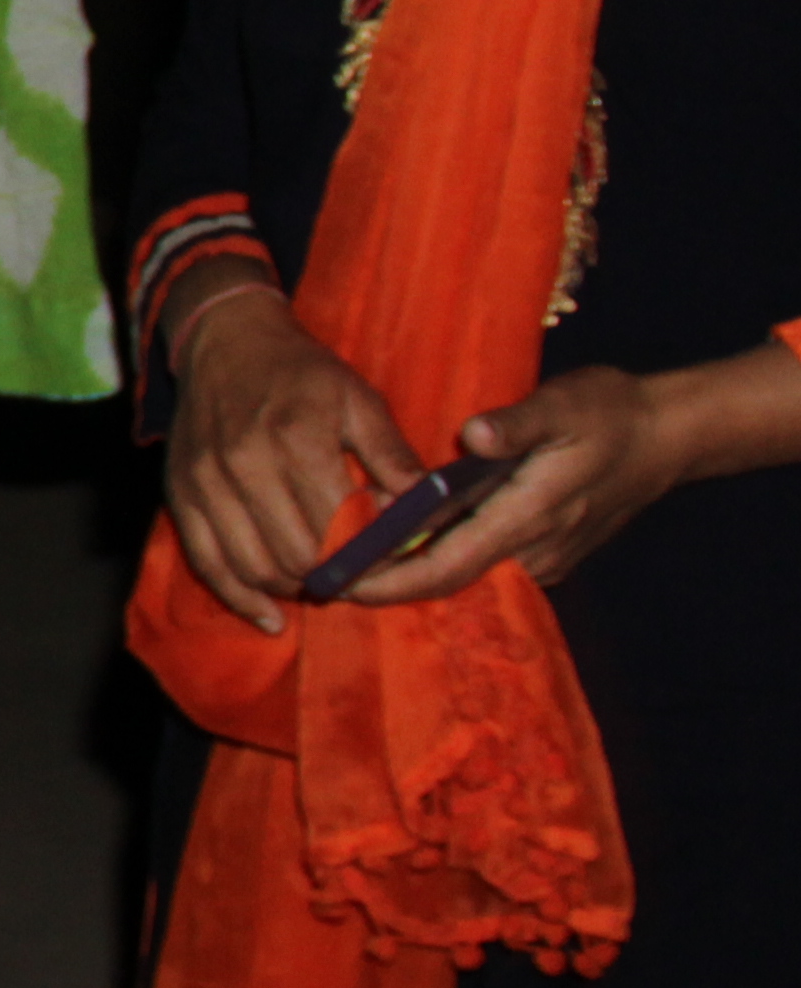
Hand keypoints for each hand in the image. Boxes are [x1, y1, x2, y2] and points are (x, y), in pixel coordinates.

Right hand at [162, 282, 420, 632]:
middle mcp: (245, 465)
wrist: (225, 341)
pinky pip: (208, 563)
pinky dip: (241, 597)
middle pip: (299, 554)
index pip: (341, 524)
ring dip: (297, 586)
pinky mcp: (181, 496)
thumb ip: (393, 458)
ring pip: (257, 567)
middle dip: (339, 573)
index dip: (373, 553)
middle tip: (362, 572)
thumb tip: (424, 516)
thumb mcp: (360, 399)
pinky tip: (271, 616)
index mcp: (296, 438)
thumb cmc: (301, 372)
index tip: (393, 558)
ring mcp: (206, 484)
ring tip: (324, 579)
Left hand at [339, 368, 681, 604]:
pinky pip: (481, 565)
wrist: (666, 435)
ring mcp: (542, 557)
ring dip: (408, 571)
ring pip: (463, 575)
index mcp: (529, 517)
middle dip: (384, 582)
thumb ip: (517, 423)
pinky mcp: (543, 552)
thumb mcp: (563, 404)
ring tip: (344, 556)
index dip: (390, 581)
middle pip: (446, 580)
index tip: (340, 583)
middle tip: (322, 573)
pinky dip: (437, 558)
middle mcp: (534, 550)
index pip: (448, 567)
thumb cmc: (609, 413)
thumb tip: (472, 434)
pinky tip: (397, 543)